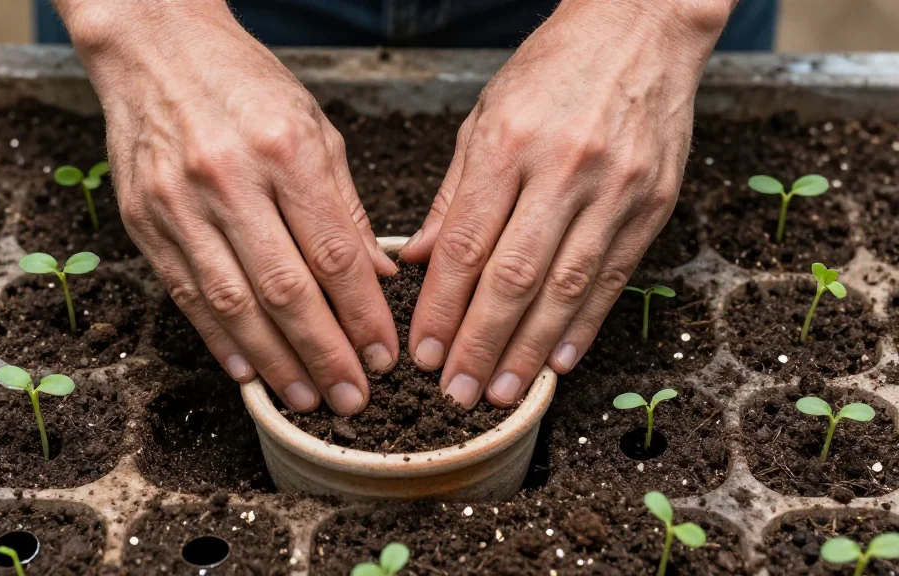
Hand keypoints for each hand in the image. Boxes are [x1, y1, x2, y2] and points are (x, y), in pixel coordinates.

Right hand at [56, 0, 398, 414]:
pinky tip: (249, 372)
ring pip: (233, 304)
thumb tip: (378, 276)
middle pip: (286, 289)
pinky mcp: (143, 220)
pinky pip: (186, 294)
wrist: (153, 47)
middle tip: (354, 398)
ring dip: (275, 362)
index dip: (363, 315)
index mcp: (285, 150)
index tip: (385, 355)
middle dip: (325, 354)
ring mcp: (179, 204)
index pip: (334, 253)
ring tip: (307, 398)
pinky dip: (219, 340)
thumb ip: (345, 206)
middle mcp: (229, 180)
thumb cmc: (244, 84)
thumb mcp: (313, 127)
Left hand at [401, 0, 731, 407]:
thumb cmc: (552, 69)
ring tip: (503, 393)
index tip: (423, 353)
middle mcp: (563, 168)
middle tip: (456, 394)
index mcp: (509, 143)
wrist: (642, 26)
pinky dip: (585, 323)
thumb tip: (415, 260)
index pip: (466, 245)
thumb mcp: (485, 116)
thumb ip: (453, 194)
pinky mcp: (653, 201)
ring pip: (566, 286)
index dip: (442, 307)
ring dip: (530, 348)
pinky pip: (614, 275)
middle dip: (480, 344)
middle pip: (514, 276)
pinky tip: (560, 361)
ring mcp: (615, 188)